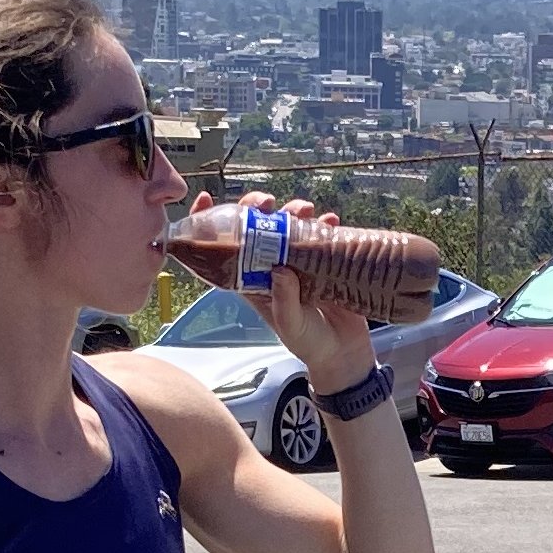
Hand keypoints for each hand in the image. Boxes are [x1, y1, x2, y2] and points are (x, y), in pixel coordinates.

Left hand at [231, 191, 377, 394]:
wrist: (344, 353)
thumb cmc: (311, 344)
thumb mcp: (291, 326)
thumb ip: (284, 301)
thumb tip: (279, 270)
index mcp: (253, 280)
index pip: (225, 247)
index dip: (211, 222)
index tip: (208, 199)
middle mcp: (272, 266)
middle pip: (256, 226)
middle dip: (258, 207)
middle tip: (268, 203)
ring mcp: (298, 261)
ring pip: (287, 224)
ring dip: (293, 210)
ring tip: (306, 210)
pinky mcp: (323, 260)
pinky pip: (320, 233)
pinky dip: (324, 222)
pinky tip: (331, 219)